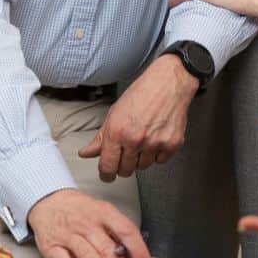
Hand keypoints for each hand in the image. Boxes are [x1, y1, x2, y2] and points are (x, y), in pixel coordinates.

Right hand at [29, 188, 148, 257]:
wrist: (48, 201)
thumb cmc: (78, 209)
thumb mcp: (102, 211)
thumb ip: (116, 230)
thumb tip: (133, 252)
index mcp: (103, 212)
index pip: (126, 230)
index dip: (139, 250)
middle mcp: (86, 223)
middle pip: (108, 249)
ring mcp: (68, 235)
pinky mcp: (51, 247)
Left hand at [78, 55, 197, 180]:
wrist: (168, 83)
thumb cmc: (141, 94)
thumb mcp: (114, 113)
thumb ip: (100, 138)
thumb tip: (85, 153)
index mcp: (117, 132)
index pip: (107, 167)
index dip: (106, 174)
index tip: (108, 175)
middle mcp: (135, 140)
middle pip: (126, 170)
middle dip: (124, 165)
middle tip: (128, 151)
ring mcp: (155, 143)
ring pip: (143, 166)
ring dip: (141, 158)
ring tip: (144, 139)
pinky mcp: (172, 144)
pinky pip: (160, 160)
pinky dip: (158, 153)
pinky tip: (157, 138)